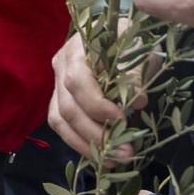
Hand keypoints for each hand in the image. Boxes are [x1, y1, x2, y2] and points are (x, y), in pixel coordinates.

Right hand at [48, 32, 136, 164]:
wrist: (115, 33)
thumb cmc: (127, 39)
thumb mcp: (137, 47)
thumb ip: (136, 71)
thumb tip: (137, 102)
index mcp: (77, 50)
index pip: (78, 82)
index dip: (98, 105)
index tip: (124, 120)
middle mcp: (60, 67)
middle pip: (68, 107)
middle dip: (96, 135)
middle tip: (125, 152)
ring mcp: (56, 84)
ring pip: (59, 120)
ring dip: (85, 145)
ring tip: (112, 160)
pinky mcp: (59, 98)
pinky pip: (60, 125)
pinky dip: (77, 143)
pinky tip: (98, 155)